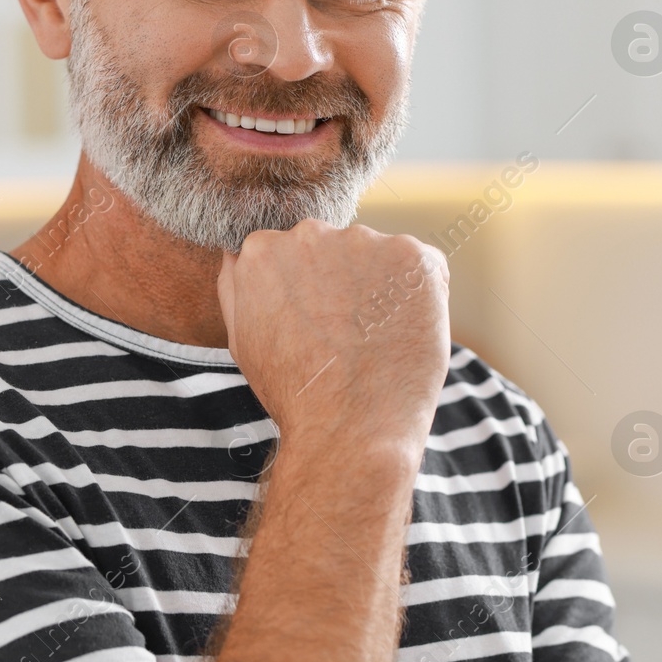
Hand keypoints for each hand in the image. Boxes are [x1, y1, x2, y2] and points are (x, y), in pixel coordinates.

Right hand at [217, 220, 449, 472]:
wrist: (350, 427)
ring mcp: (364, 241)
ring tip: (379, 341)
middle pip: (337, 251)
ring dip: (383, 288)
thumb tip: (241, 252)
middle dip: (346, 284)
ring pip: (380, 258)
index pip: (295, 255)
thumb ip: (238, 285)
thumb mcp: (243, 337)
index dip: (312, 294)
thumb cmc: (295, 392)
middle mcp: (310, 233)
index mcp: (263, 251)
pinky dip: (421, 297)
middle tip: (350, 337)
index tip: (320, 326)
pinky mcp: (412, 256)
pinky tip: (405, 334)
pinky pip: (423, 269)